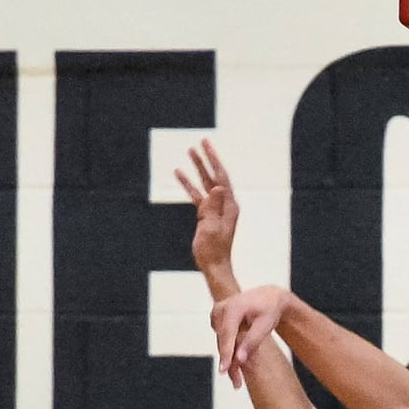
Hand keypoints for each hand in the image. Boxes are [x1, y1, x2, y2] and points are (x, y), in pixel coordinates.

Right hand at [174, 139, 236, 273]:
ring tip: (189, 152)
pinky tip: (179, 174)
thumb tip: (218, 188)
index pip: (221, 177)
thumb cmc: (213, 250)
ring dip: (197, 168)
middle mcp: (225, 204)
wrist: (214, 266)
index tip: (206, 145)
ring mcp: (216, 209)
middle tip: (200, 142)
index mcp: (229, 206)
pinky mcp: (206, 214)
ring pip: (205, 183)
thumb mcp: (212, 228)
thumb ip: (213, 207)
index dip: (214, 159)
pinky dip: (189, 185)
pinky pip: (197, 195)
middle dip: (206, 159)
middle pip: (214, 176)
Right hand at [211, 284, 292, 388]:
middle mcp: (221, 308)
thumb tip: (239, 359)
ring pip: (221, 343)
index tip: (224, 370)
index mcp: (234, 307)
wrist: (267, 297)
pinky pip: (221, 340)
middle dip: (229, 362)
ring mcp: (216, 313)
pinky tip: (238, 359)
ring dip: (229, 359)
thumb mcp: (265, 326)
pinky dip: (229, 351)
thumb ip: (252, 342)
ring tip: (237, 379)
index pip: (227, 334)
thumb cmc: (269, 310)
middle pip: (222, 341)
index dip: (226, 353)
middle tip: (237, 383)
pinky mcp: (216, 319)